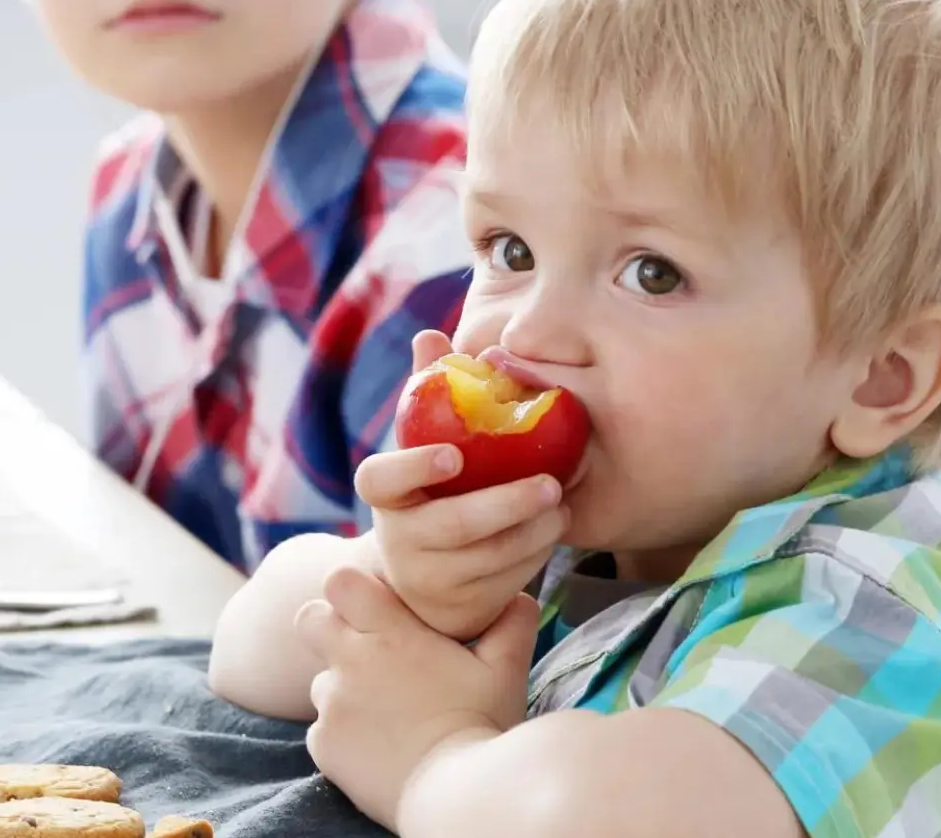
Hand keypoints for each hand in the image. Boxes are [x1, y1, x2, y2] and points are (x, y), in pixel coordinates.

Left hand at [295, 566, 539, 831]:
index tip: (377, 608)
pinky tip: (380, 746)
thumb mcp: (505, 669)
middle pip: (310, 620)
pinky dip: (344, 734)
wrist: (460, 794)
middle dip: (331, 628)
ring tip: (388, 712)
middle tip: (369, 652)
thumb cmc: (484, 725)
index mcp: (390, 633)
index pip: (340, 582)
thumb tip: (519, 597)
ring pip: (321, 680)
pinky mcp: (323, 746)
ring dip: (344, 688)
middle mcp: (351, 662)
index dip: (354, 591)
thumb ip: (509, 624)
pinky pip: (322, 728)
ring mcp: (332, 706)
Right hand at [359, 330, 569, 640]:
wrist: (425, 578)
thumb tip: (429, 336)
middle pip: (451, 526)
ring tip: (560, 503)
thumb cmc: (433, 492)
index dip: (413, 467)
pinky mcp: (463, 604)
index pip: (379, 479)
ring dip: (532, 530)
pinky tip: (554, 528)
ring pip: (488, 558)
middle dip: (504, 505)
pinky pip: (506, 581)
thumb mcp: (425, 445)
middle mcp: (400, 541)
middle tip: (549, 484)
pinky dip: (536, 553)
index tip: (454, 454)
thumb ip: (428, 391)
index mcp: (386, 497)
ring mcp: (430, 579)